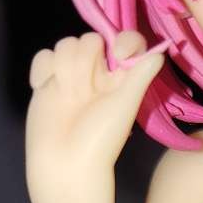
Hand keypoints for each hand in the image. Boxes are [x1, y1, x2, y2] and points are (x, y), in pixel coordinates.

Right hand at [25, 30, 163, 202]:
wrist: (64, 163)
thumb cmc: (100, 139)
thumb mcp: (126, 105)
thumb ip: (141, 76)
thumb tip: (159, 53)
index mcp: (121, 78)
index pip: (126, 42)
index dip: (122, 41)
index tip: (118, 56)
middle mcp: (97, 74)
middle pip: (90, 39)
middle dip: (85, 62)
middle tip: (85, 93)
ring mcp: (71, 76)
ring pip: (66, 45)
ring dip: (65, 68)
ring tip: (68, 97)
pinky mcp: (47, 80)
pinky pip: (43, 56)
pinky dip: (44, 70)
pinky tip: (45, 90)